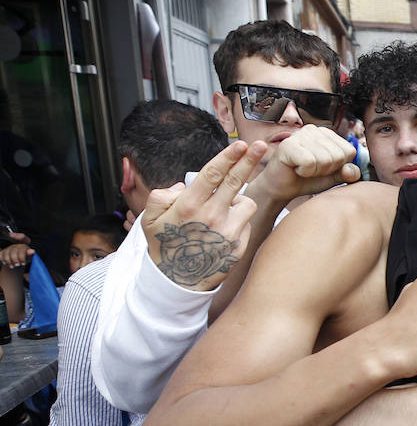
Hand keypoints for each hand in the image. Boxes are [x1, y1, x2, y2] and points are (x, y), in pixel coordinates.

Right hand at [0, 242, 31, 269]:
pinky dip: (2, 259)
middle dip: (15, 259)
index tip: (23, 264)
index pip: (21, 251)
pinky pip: (0, 255)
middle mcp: (15, 246)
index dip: (22, 257)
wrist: (19, 261)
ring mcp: (8, 248)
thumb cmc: (26, 259)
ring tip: (12, 267)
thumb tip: (32, 251)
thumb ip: (30, 254)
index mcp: (23, 247)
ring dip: (9, 261)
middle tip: (17, 265)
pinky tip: (5, 263)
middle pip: (13, 252)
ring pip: (6, 253)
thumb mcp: (29, 257)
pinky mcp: (2, 252)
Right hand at [144, 140, 263, 290]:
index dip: (228, 156)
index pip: (212, 174)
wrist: (177, 282)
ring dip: (238, 201)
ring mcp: (228, 233)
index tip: (240, 144)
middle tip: (258, 146)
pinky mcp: (239, 246)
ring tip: (223, 211)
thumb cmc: (164, 245)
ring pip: (246, 203)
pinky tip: (223, 232)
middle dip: (249, 160)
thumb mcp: (150, 219)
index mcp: (189, 206)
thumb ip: (162, 196)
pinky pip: (246, 224)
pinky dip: (238, 222)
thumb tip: (183, 185)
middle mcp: (211, 217)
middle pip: (235, 181)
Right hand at [257, 124, 361, 201]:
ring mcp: (300, 135)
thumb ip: (349, 173)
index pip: (349, 152)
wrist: (283, 187)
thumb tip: (351, 170)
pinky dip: (304, 172)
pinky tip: (295, 168)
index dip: (338, 166)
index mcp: (328, 134)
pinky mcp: (288, 144)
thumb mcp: (334, 177)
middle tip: (311, 169)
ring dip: (314, 172)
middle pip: (338, 156)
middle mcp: (314, 130)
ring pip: (325, 160)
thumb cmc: (308, 179)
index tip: (323, 168)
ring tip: (303, 169)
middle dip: (326, 170)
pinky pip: (310, 162)